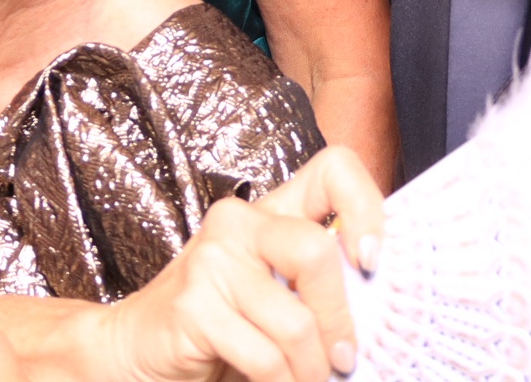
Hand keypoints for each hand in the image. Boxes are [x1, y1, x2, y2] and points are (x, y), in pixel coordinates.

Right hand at [98, 146, 382, 381]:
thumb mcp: (276, 296)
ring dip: (311, 370)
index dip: (367, 208)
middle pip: (316, 252)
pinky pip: (263, 355)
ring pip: (294, 320)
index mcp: (271, 211)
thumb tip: (391, 310)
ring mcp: (211, 260)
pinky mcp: (193, 304)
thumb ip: (318, 287)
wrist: (140, 350)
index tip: (373, 262)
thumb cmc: (223, 327)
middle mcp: (239, 222)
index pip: (334, 168)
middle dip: (339, 320)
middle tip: (345, 360)